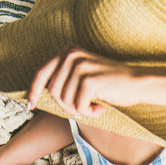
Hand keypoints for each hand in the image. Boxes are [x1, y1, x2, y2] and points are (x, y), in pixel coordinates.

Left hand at [27, 45, 142, 117]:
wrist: (135, 83)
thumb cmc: (109, 85)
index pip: (41, 73)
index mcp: (68, 51)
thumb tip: (39, 94)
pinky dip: (88, 113)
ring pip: (65, 101)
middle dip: (65, 106)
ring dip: (79, 110)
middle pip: (53, 92)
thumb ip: (64, 79)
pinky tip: (100, 108)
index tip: (30, 106)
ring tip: (93, 106)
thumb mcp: (82, 76)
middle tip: (82, 110)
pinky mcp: (88, 80)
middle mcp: (71, 55)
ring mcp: (79, 66)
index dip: (33, 91)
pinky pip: (78, 106)